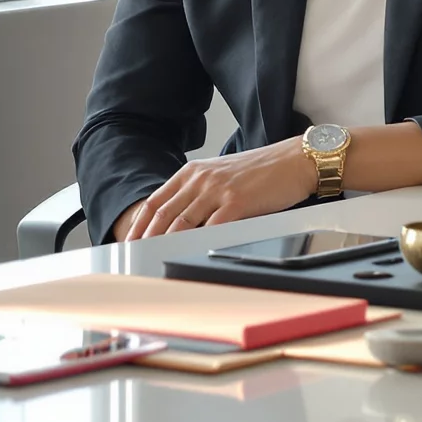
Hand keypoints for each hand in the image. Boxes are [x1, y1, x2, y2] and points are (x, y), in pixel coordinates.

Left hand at [118, 140, 315, 240]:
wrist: (292, 160)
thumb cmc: (260, 172)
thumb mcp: (220, 176)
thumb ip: (198, 193)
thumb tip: (179, 220)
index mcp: (192, 172)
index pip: (155, 201)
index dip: (138, 224)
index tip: (129, 241)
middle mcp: (200, 179)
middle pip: (163, 214)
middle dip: (144, 238)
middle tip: (132, 257)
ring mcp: (217, 190)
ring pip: (182, 222)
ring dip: (165, 244)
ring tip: (152, 260)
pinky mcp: (237, 202)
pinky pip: (211, 226)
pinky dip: (197, 242)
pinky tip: (187, 255)